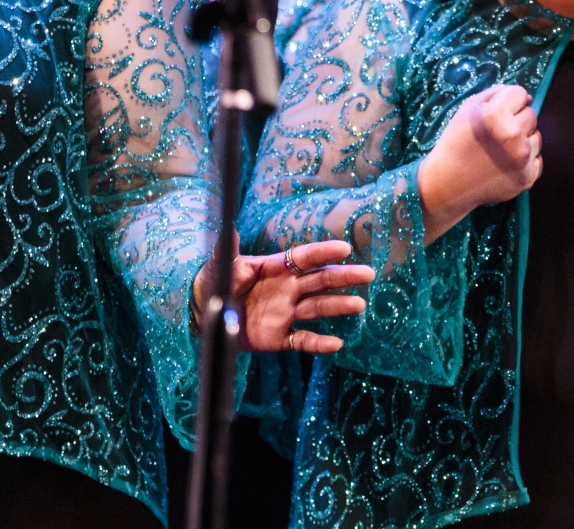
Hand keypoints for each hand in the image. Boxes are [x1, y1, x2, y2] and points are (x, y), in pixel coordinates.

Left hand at [195, 238, 376, 353]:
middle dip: (344, 276)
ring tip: (359, 305)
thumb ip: (228, 251)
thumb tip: (230, 229)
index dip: (324, 253)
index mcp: (278, 268)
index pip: (305, 258)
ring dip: (338, 306)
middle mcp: (288, 289)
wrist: (206, 315)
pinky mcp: (279, 337)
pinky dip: (319, 343)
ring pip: (318, 308)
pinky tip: (336, 344)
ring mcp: (286, 313)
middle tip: (368, 274)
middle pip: (321, 280)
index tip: (345, 249)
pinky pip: (303, 340)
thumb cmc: (218, 283)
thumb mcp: (222, 267)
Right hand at [416, 84, 540, 243]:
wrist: (449, 183)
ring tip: (501, 149)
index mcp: (496, 115)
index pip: (520, 93)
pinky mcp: (528, 177)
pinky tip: (507, 163)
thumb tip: (527, 97)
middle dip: (516, 119)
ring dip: (523, 139)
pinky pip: (537, 158)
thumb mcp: (469, 107)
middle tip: (497, 132)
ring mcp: (523, 159)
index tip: (495, 113)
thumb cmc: (457, 141)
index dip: (507, 101)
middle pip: (531, 114)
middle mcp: (514, 136)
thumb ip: (498, 93)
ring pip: (536, 136)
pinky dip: (526, 159)